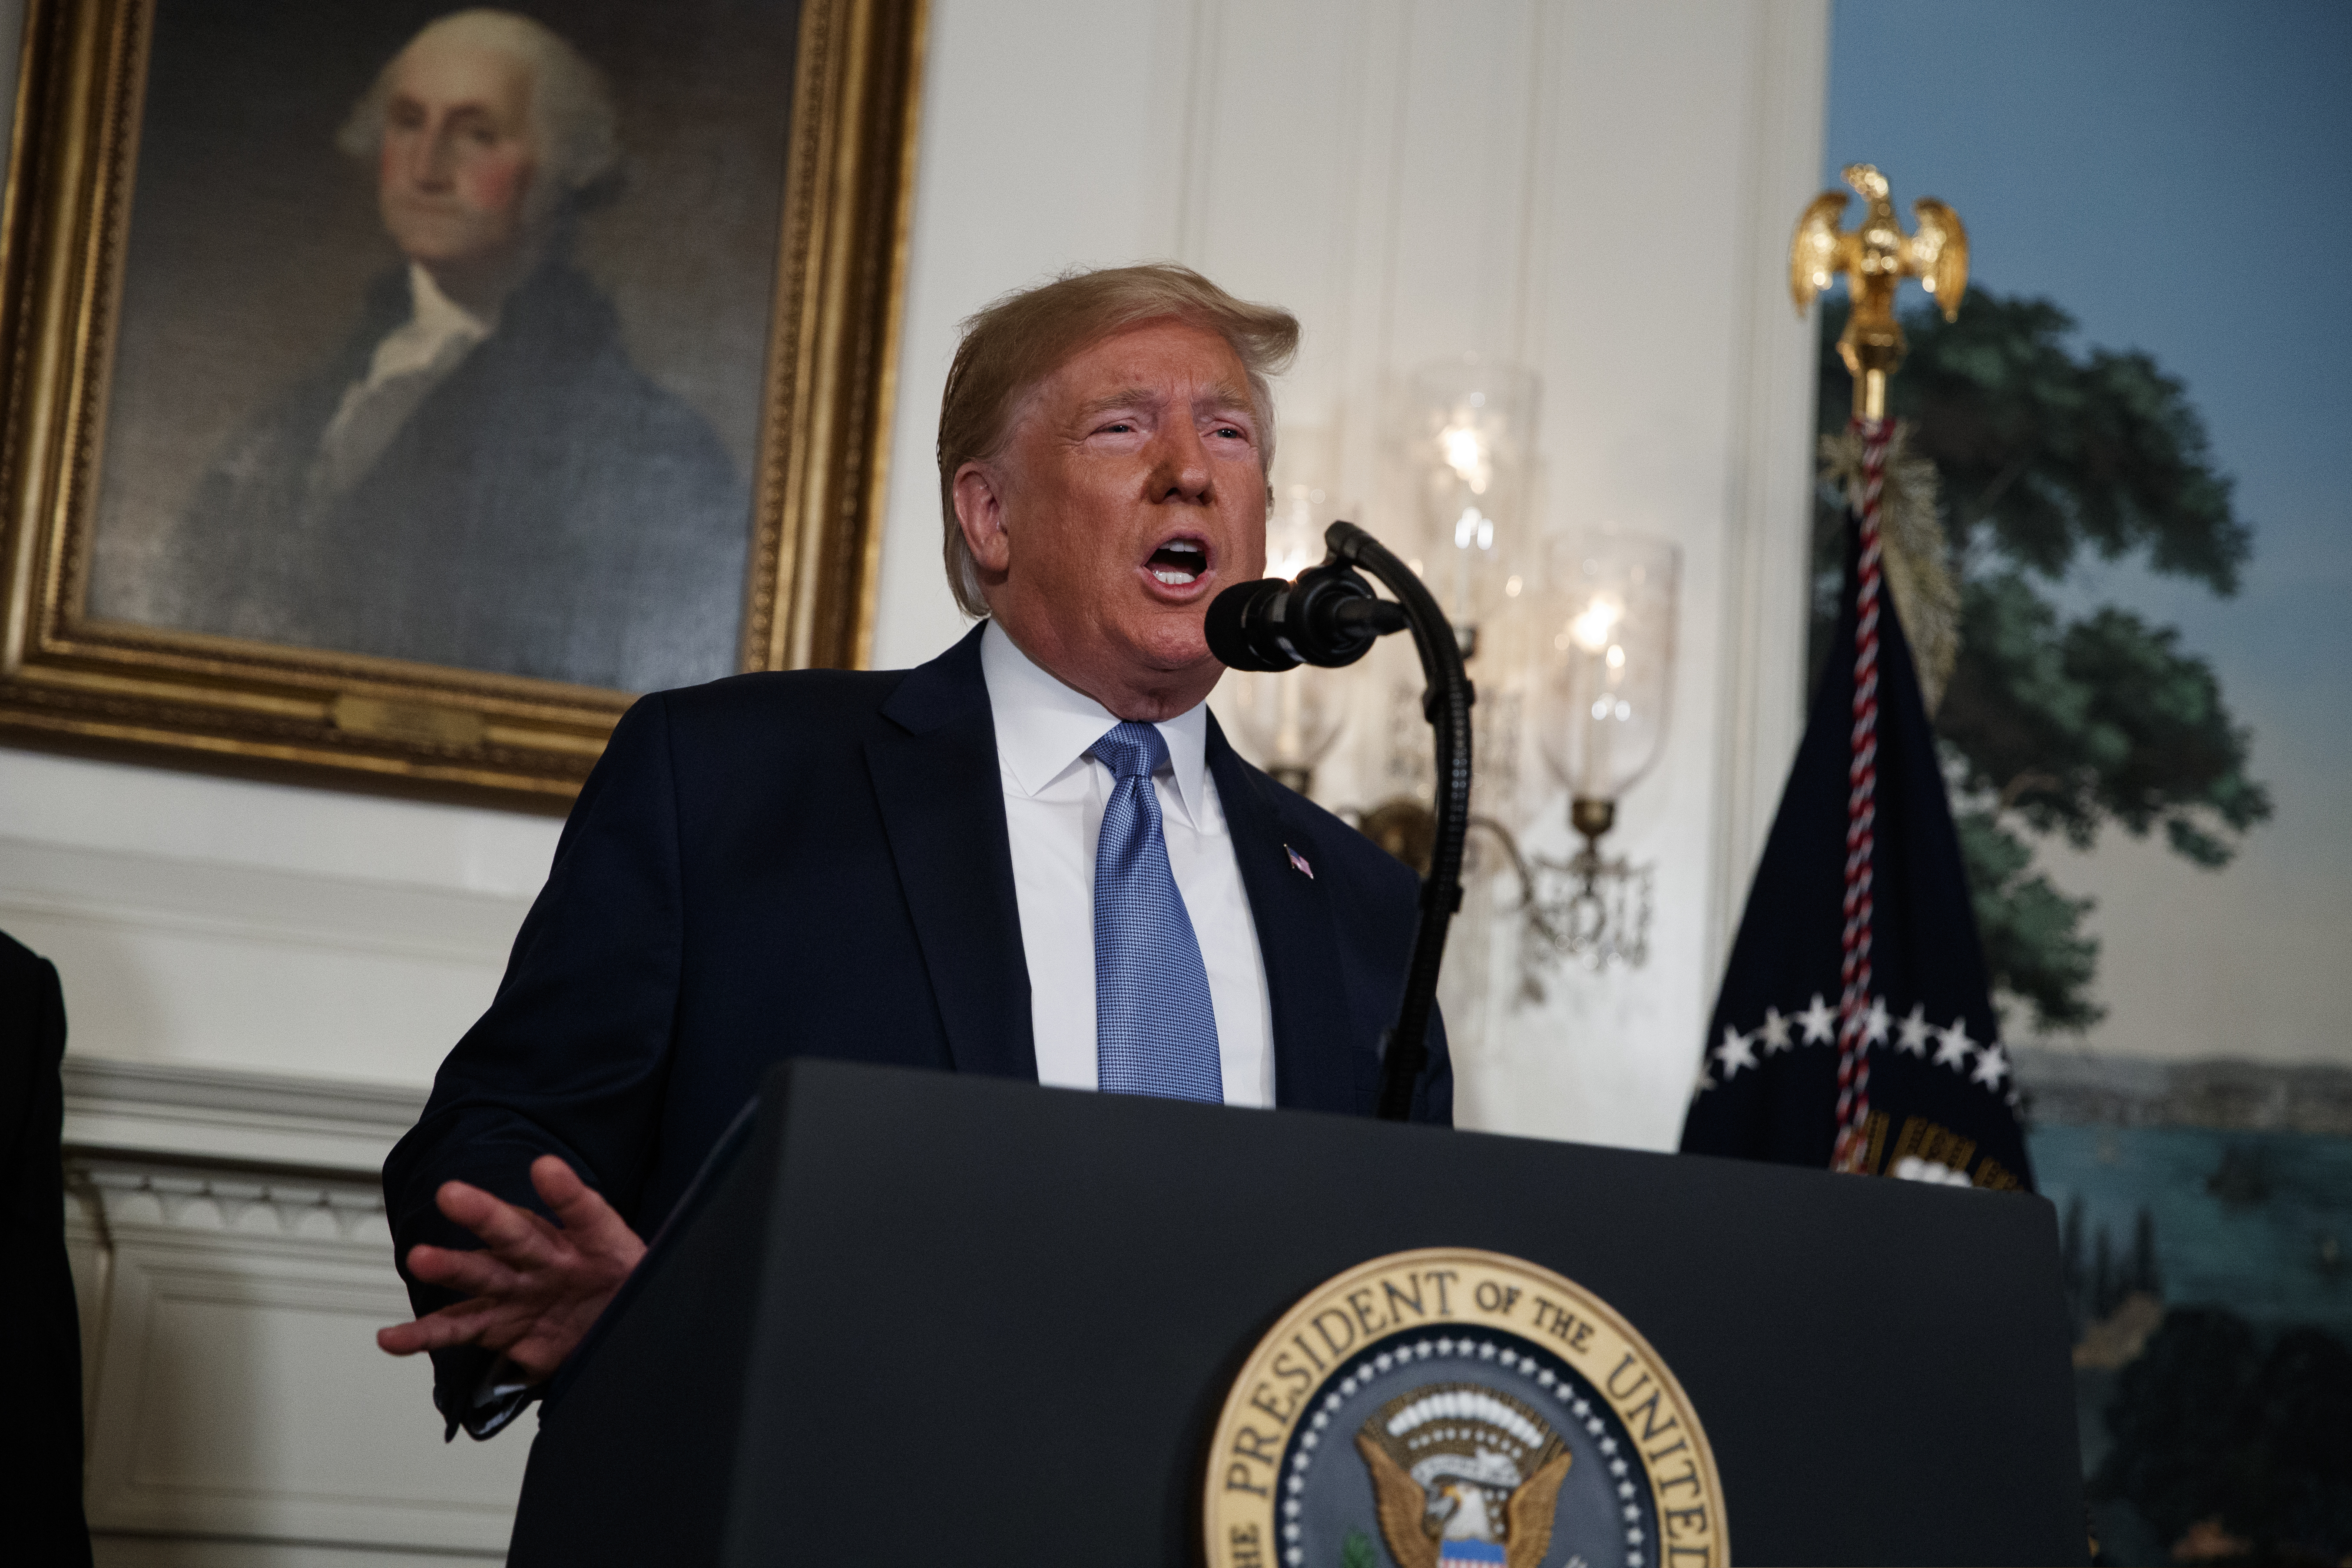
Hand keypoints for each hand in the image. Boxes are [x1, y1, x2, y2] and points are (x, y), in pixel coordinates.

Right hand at [377, 1155, 645, 1381]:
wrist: (625, 1329)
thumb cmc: (641, 1292)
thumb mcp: (665, 1276)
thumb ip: (667, 1269)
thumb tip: (715, 1256)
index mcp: (598, 1240)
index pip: (586, 1211)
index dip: (567, 1190)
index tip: (546, 1167)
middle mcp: (552, 1258)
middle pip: (518, 1232)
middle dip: (486, 1214)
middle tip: (454, 1193)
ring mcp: (524, 1289)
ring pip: (481, 1275)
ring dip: (448, 1267)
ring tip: (418, 1257)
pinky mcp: (505, 1325)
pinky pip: (461, 1328)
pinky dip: (424, 1334)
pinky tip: (392, 1336)